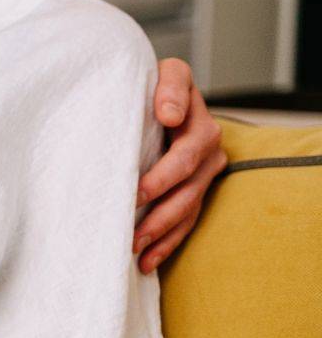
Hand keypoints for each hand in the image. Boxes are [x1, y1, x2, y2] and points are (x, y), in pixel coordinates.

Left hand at [135, 58, 227, 273]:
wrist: (153, 96)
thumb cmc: (145, 87)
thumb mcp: (156, 75)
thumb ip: (167, 87)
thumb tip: (170, 115)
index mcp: (195, 115)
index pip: (186, 147)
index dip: (163, 173)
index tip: (135, 192)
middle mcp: (207, 141)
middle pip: (186, 183)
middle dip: (158, 209)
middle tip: (130, 230)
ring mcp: (205, 167)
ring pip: (187, 206)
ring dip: (161, 232)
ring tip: (136, 250)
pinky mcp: (196, 187)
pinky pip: (186, 219)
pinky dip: (166, 242)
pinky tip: (146, 262)